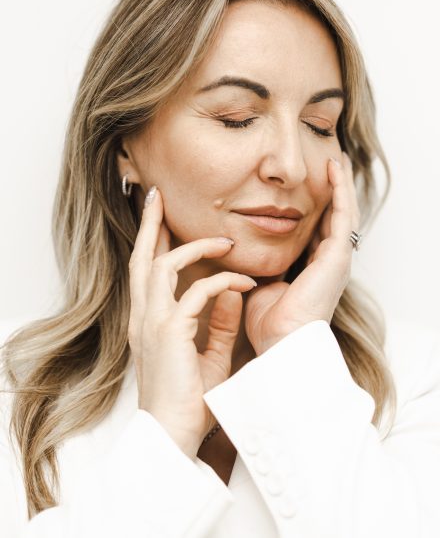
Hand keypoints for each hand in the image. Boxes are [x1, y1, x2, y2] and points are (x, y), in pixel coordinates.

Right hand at [127, 186, 255, 459]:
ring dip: (194, 247)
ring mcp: (153, 322)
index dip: (151, 241)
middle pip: (142, 257)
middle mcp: (144, 316)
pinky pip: (197, 292)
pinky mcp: (170, 331)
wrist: (173, 436)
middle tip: (158, 196)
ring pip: (162, 265)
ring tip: (225, 239)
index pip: (146, 271)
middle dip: (149, 224)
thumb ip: (216, 323)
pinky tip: (244, 281)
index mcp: (149, 321)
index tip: (158, 217)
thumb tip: (230, 293)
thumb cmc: (188, 401)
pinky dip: (221, 281)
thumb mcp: (207, 356)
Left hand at [243, 152, 359, 354]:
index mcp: (314, 270)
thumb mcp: (261, 283)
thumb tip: (239, 247)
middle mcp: (330, 262)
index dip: (315, 208)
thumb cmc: (269, 321)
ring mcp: (337, 258)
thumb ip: (258, 264)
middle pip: (333, 218)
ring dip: (339, 185)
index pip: (318, 231)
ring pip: (342, 212)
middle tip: (325, 166)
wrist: (281, 341)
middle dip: (331, 192)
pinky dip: (341, 190)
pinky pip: (343, 214)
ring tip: (333, 161)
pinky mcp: (338, 255)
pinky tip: (335, 170)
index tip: (306, 187)